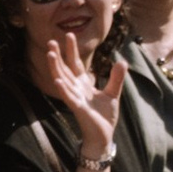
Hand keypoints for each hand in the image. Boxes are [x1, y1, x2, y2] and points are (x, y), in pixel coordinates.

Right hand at [38, 30, 124, 167]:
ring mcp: (76, 98)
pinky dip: (63, 89)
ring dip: (56, 68)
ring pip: (63, 80)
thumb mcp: (113, 93)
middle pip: (65, 69)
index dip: (72, 50)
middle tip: (51, 41)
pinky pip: (69, 97)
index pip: (76, 64)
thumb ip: (116, 78)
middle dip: (58, 56)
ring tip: (50, 54)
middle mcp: (76, 89)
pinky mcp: (78, 109)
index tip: (68, 35)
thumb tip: (122, 61)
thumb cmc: (104, 116)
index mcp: (84, 84)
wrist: (103, 136)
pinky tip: (57, 80)